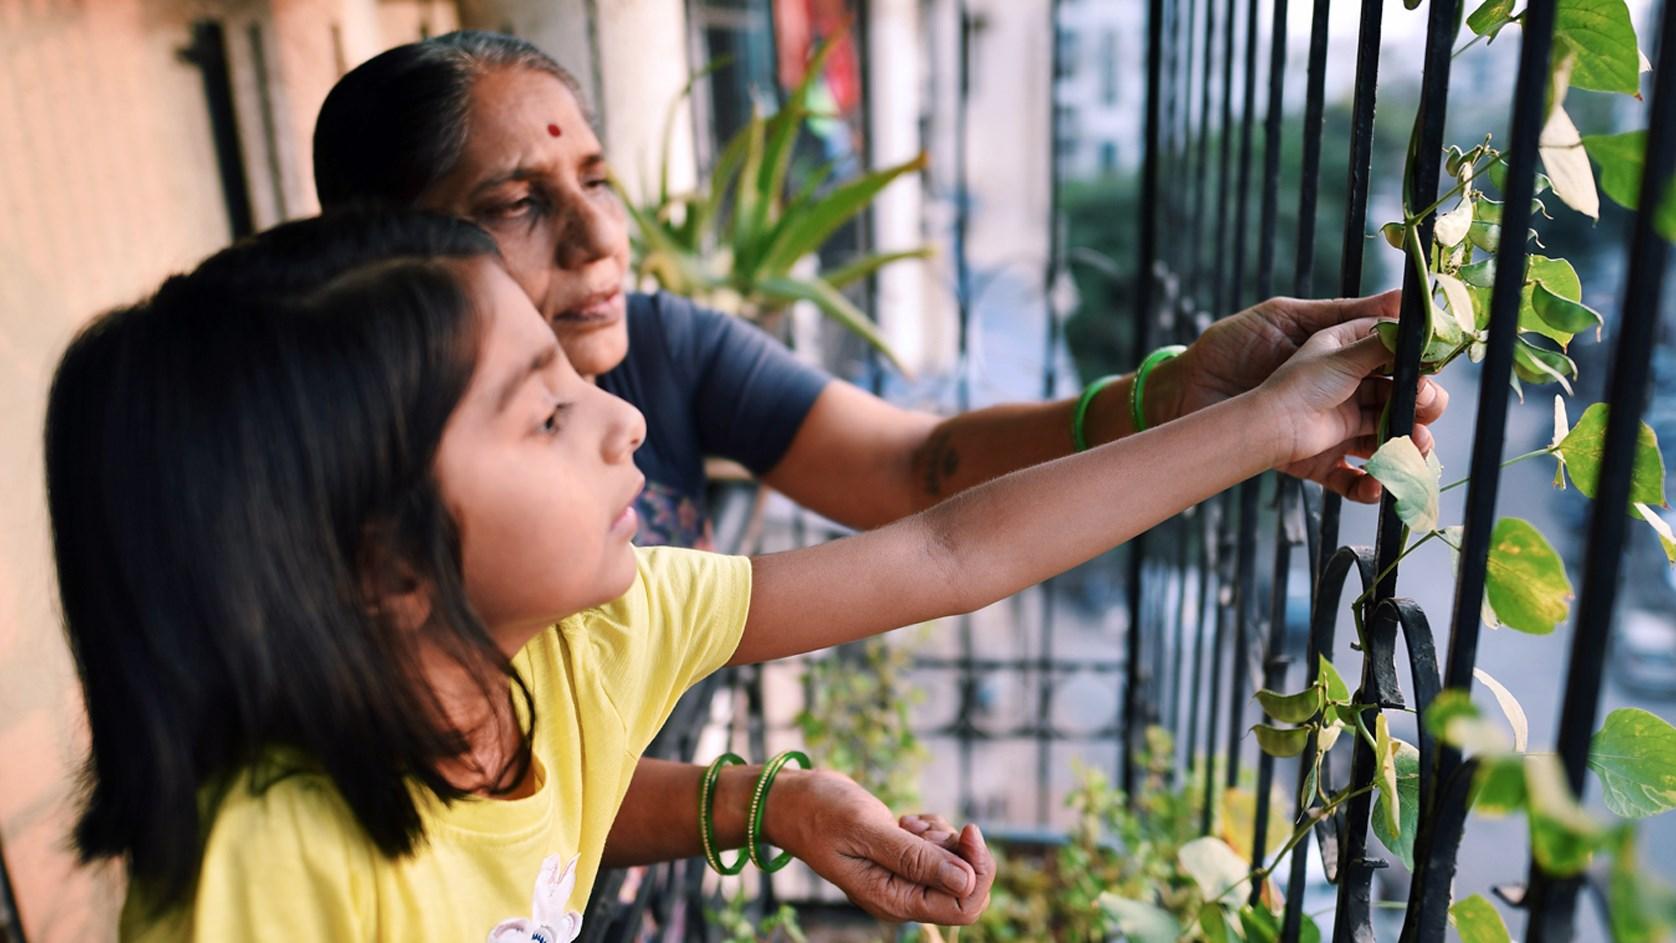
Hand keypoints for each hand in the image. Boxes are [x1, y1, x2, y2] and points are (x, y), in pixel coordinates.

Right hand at [765, 769, 993, 924]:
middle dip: (961, 853)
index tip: (968, 830)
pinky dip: (932, 829)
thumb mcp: (865, 830)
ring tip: (907, 822)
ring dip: (942, 836)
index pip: (963, 905)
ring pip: (955, 865)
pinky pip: (939, 850)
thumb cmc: (819, 812)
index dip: (976, 870)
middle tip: (927, 826)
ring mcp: (903, 879)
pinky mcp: (902, 860)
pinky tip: (906, 820)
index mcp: (893, 901)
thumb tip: (965, 880)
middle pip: (965, 889)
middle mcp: (902, 896)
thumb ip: (914, 858)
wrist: (790, 801)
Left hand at [1158, 291, 1448, 500]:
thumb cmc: (1233, 347)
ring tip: (1413, 448)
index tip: (1434, 363)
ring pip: (1388, 438)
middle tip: (1422, 405)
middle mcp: (1348, 389)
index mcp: (1346, 351)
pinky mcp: (1317, 461)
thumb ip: (1347, 315)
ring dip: (1408, 445)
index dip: (1421, 359)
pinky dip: (1369, 486)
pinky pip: (1352, 479)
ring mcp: (1335, 427)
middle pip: (1404, 397)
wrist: (1188, 393)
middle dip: (1422, 402)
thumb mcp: (1289, 319)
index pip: (1399, 354)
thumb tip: (1403, 298)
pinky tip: (1378, 484)